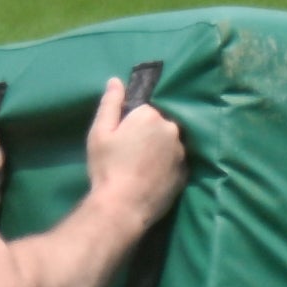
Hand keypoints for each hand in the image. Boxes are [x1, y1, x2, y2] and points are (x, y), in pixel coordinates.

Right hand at [84, 76, 186, 226]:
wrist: (124, 206)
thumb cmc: (107, 167)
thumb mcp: (100, 132)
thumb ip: (110, 103)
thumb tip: (116, 81)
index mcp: (150, 115)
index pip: (143, 109)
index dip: (131, 121)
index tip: (121, 137)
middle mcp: (172, 130)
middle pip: (159, 125)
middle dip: (147, 133)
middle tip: (129, 153)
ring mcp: (182, 152)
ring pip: (169, 143)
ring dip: (158, 149)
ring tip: (141, 166)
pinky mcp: (186, 173)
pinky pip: (175, 161)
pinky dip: (166, 165)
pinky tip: (151, 176)